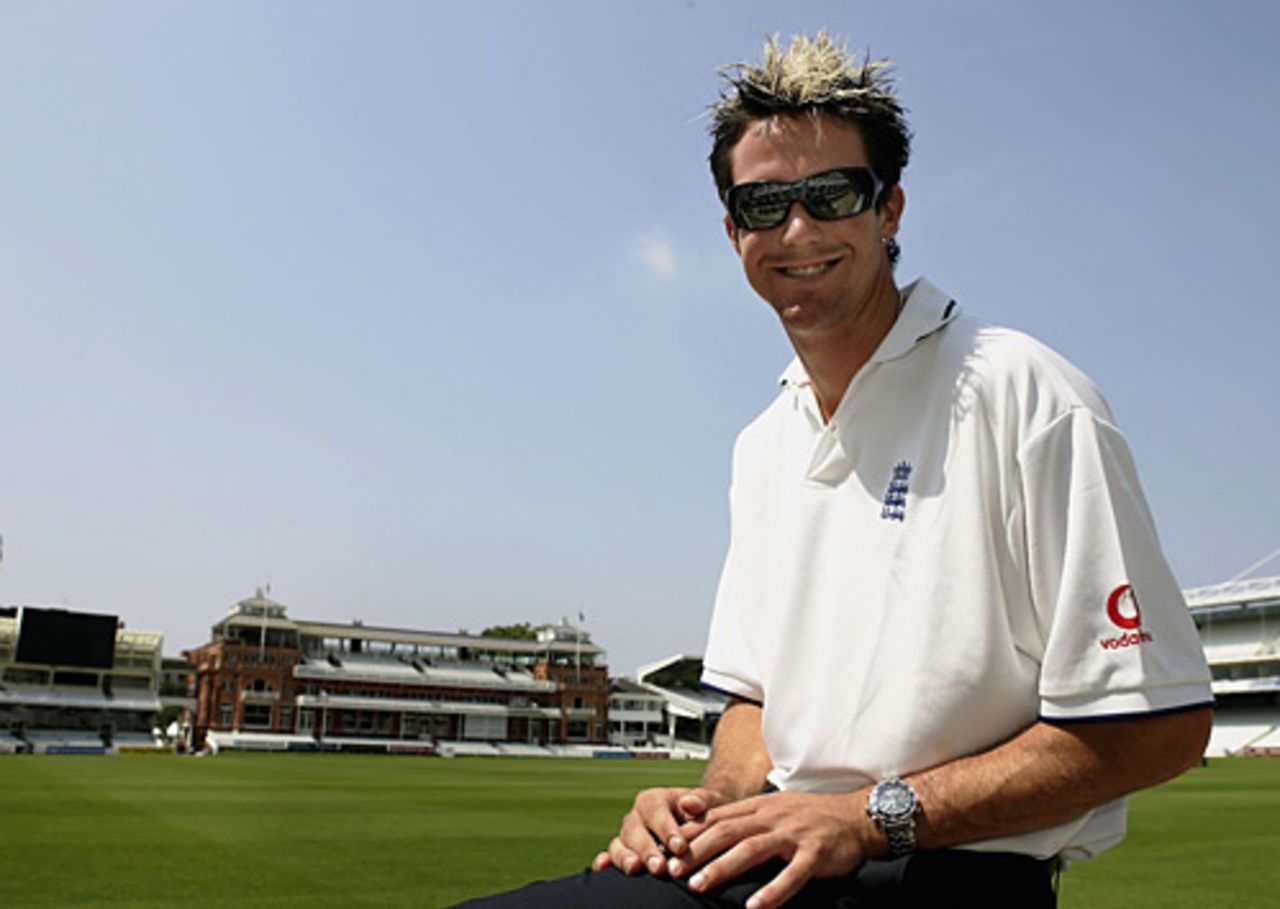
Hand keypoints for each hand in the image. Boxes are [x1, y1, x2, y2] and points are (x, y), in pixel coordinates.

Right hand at [592, 786, 725, 876]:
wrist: (700, 824)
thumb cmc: (705, 814)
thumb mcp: (710, 802)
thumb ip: (702, 800)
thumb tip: (690, 803)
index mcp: (654, 800)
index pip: (655, 810)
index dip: (665, 828)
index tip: (680, 847)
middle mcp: (637, 816)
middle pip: (634, 829)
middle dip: (646, 848)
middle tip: (660, 867)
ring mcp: (627, 836)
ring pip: (618, 843)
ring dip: (625, 856)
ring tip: (635, 868)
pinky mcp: (623, 853)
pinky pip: (610, 856)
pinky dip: (605, 861)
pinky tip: (604, 867)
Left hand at [669, 790, 871, 908]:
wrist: (857, 815)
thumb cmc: (811, 815)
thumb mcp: (774, 808)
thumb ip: (744, 818)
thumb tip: (707, 828)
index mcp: (760, 807)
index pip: (718, 818)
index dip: (691, 833)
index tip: (667, 850)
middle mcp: (772, 816)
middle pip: (727, 831)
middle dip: (697, 851)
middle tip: (673, 869)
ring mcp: (793, 834)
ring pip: (751, 849)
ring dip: (722, 868)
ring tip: (699, 885)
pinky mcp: (815, 853)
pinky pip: (791, 875)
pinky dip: (772, 892)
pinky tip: (754, 908)